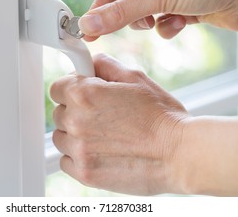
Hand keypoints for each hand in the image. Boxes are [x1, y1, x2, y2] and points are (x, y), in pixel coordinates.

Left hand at [50, 54, 188, 194]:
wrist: (180, 154)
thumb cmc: (162, 117)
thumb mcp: (136, 78)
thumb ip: (106, 66)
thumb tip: (90, 64)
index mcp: (85, 94)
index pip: (57, 88)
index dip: (70, 89)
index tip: (81, 94)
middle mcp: (76, 121)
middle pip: (58, 113)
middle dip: (75, 111)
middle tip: (100, 116)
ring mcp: (79, 149)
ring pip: (61, 138)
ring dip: (75, 135)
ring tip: (103, 136)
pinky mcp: (85, 173)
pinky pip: (66, 161)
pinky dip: (78, 157)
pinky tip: (100, 152)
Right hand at [79, 0, 237, 40]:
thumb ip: (119, 13)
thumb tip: (89, 24)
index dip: (99, 10)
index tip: (88, 31)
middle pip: (124, 3)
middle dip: (131, 17)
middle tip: (130, 27)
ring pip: (141, 17)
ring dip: (152, 22)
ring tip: (165, 17)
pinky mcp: (180, 8)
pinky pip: (160, 24)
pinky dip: (168, 26)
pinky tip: (183, 22)